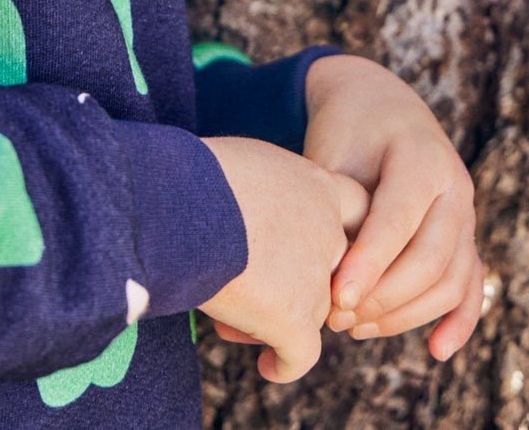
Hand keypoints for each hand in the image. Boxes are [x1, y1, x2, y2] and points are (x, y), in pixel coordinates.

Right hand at [198, 135, 369, 382]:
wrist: (173, 203)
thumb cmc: (189, 174)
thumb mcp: (241, 164)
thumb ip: (265, 189)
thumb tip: (246, 210)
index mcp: (315, 185)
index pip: (355, 209)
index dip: (335, 231)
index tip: (304, 242)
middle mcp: (327, 229)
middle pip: (334, 267)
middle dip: (301, 282)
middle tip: (262, 288)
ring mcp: (314, 276)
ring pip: (314, 311)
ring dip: (280, 320)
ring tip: (235, 324)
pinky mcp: (293, 318)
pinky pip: (300, 355)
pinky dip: (285, 364)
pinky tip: (268, 365)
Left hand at [303, 53, 483, 360]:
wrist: (378, 102)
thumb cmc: (345, 129)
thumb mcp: (330, 154)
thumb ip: (319, 206)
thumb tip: (286, 273)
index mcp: (419, 156)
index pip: (397, 219)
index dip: (368, 263)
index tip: (335, 298)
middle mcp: (453, 185)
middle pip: (431, 257)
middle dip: (383, 296)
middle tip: (335, 319)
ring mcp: (466, 212)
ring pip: (451, 278)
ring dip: (406, 314)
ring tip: (354, 329)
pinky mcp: (466, 235)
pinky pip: (471, 282)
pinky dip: (459, 321)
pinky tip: (436, 352)